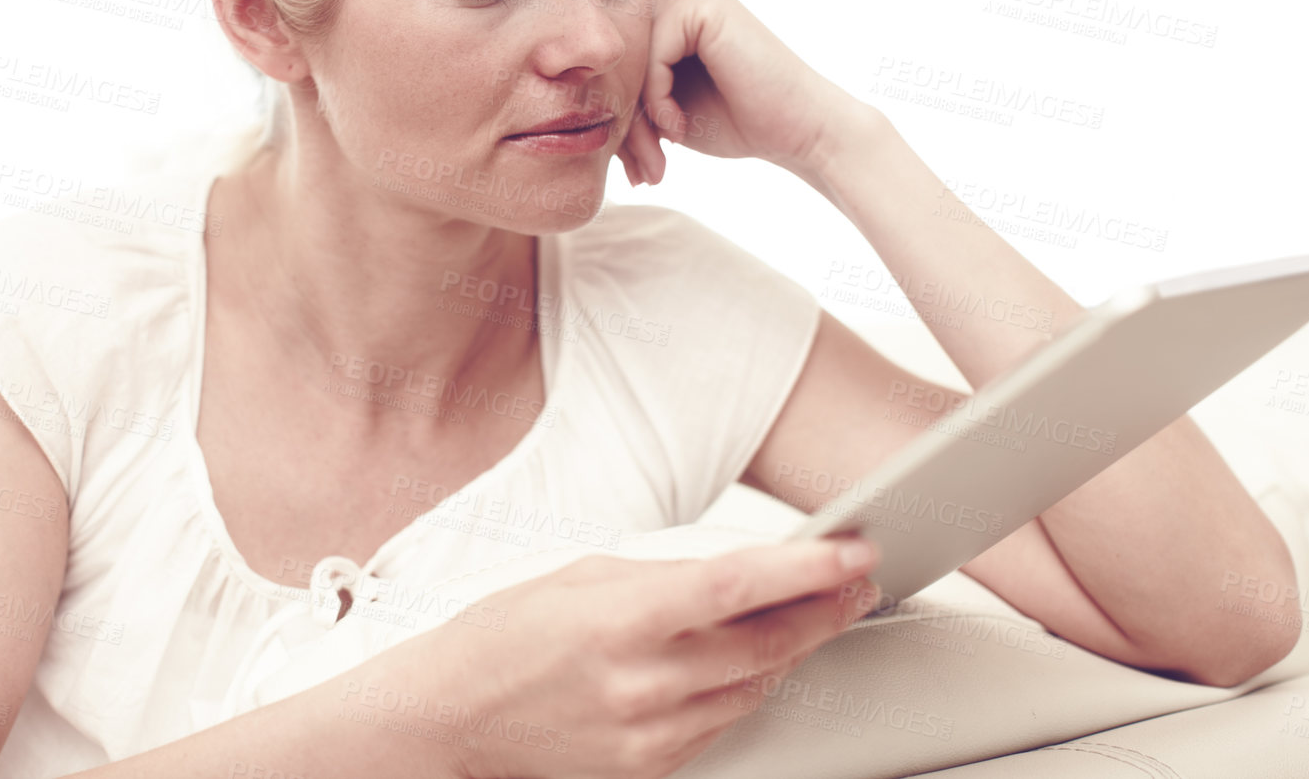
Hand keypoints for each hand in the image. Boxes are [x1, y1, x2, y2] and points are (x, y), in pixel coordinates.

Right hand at [388, 536, 882, 778]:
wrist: (450, 719)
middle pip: (765, 644)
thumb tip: (737, 574)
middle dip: (824, 608)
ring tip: (816, 612)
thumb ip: (662, 575)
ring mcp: (646, 733)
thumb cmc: (502, 636)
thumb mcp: (578, 576)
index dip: (805, 568)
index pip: (735, 589)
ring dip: (793, 649)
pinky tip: (755, 660)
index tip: (851, 550)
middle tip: (858, 579)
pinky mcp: (648, 766)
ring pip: (755, 688)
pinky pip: (722, 724)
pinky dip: (747, 688)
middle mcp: (638, 683)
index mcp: (617, 619)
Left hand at [615, 0, 876, 191]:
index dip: (617, 115)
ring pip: (627, 64)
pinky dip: (659, 102)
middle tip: (644, 172)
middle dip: (624, 122)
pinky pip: (650, 62)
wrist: (798, 128)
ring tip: (659, 159)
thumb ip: (621, 89)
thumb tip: (557, 103)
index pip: (611, 59)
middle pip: (614, 59)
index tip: (632, 166)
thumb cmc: (733, 117)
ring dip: (637, 121)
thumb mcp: (661, 104)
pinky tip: (681, 128)